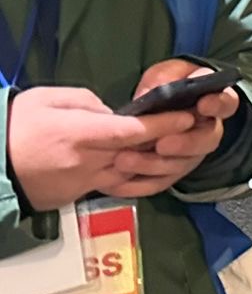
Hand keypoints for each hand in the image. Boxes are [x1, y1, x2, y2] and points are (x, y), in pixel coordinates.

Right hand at [5, 86, 197, 210]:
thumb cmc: (17, 125)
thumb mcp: (49, 99)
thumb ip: (87, 103)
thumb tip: (113, 114)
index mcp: (78, 134)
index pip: (132, 131)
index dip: (163, 125)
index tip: (187, 117)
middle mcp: (85, 161)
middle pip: (137, 154)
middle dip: (167, 143)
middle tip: (192, 130)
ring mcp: (82, 182)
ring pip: (130, 174)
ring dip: (155, 163)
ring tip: (176, 148)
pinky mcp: (77, 195)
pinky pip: (115, 186)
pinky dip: (135, 178)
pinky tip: (150, 168)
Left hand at [102, 60, 240, 198]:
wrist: (148, 110)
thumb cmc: (164, 86)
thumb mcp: (164, 73)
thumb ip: (164, 80)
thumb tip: (155, 95)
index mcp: (212, 103)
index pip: (226, 104)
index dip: (218, 105)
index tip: (203, 104)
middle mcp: (206, 132)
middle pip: (207, 142)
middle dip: (186, 144)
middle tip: (161, 144)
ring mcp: (189, 155)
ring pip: (180, 165)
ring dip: (153, 165)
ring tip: (124, 159)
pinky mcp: (169, 173)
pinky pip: (158, 183)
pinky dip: (137, 184)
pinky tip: (117, 180)